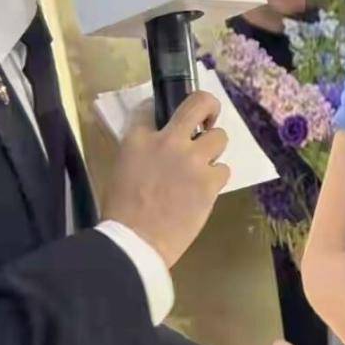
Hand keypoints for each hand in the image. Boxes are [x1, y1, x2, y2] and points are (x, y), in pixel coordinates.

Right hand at [101, 91, 230, 267]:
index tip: (168, 119)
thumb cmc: (121, 211)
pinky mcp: (210, 181)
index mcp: (138, 139)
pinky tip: (203, 191)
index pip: (151, 108)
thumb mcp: (121, 169)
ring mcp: (192, 160)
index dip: (163, 111)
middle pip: (199, 103)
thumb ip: (140, 151)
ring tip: (202, 166)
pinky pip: (224, 170)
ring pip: (220, 137)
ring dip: (213, 151)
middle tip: (208, 118)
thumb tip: (156, 145)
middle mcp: (168, 141)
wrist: (135, 241)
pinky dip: (215, 179)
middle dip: (209, 105)